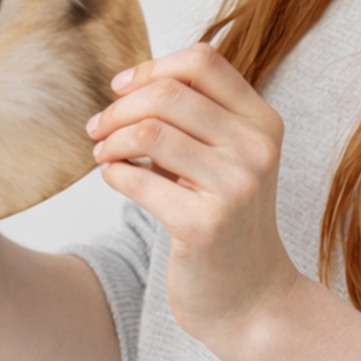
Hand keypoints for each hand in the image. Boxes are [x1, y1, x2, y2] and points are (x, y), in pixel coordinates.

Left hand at [88, 43, 304, 354]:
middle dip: (120, 107)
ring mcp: (235, 187)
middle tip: (96, 128)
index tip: (120, 87)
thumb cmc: (226, 220)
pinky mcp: (205, 225)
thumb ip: (194, 117)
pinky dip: (114, 174)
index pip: (203, 61)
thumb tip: (127, 84)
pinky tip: (112, 179)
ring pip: (150, 132)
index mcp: (263, 122)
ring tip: (102, 154)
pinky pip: (138, 181)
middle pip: (169, 94)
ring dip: (111, 140)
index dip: (152, 68)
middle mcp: (256, 149)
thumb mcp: (225, 158)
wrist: (251, 298)